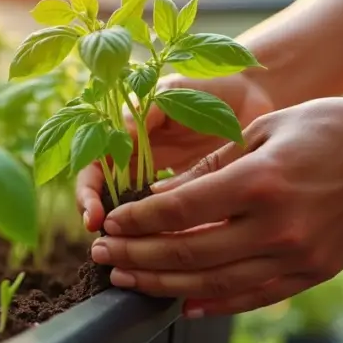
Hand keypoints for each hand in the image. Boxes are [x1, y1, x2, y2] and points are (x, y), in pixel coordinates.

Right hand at [75, 74, 273, 231]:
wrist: (253, 96)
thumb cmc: (210, 86)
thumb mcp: (176, 90)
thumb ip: (148, 109)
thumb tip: (116, 129)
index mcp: (124, 136)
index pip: (92, 169)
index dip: (88, 194)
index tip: (96, 217)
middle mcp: (136, 162)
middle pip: (105, 200)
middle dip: (104, 224)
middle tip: (109, 246)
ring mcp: (159, 181)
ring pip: (134, 216)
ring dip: (131, 236)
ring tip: (134, 256)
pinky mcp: (187, 197)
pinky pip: (170, 221)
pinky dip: (165, 236)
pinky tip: (170, 250)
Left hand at [89, 96, 342, 316]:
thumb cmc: (329, 128)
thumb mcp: (264, 130)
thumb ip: (210, 167)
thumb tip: (160, 197)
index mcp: (259, 181)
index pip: (180, 211)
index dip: (138, 222)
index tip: (110, 225)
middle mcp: (276, 226)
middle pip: (188, 254)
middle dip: (137, 258)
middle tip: (103, 258)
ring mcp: (296, 256)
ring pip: (214, 284)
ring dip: (164, 286)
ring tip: (128, 281)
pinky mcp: (311, 274)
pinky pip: (252, 298)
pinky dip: (213, 304)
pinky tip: (183, 304)